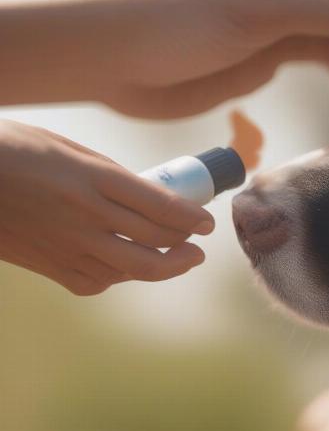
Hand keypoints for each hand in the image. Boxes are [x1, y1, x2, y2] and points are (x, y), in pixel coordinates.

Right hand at [0, 120, 213, 294]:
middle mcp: (86, 214)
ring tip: (179, 260)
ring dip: (163, 267)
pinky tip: (128, 266)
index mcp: (93, 178)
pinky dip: (121, 276)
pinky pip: (97, 281)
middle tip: (199, 247)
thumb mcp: (70, 149)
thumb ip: (110, 175)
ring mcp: (67, 244)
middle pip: (154, 241)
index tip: (207, 223)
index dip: (191, 218)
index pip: (160, 205)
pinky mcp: (49, 265)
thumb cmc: (16, 150)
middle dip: (186, 247)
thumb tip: (148, 195)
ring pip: (132, 268)